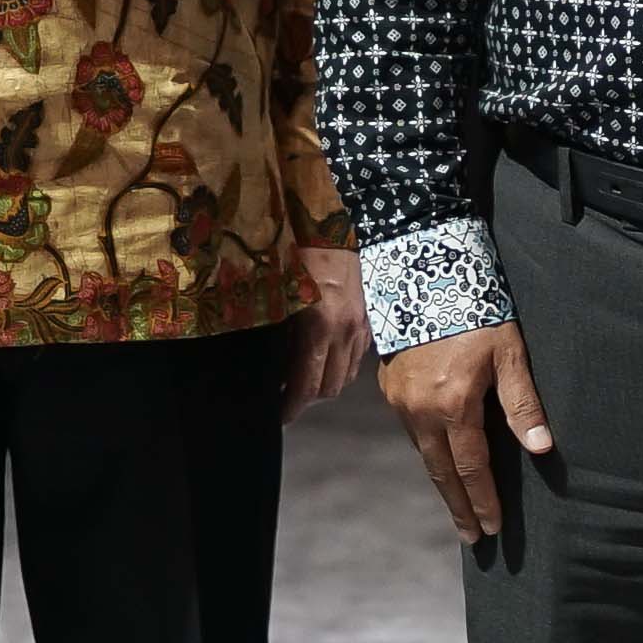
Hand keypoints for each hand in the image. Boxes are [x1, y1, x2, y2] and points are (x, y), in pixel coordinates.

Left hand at [281, 242, 372, 423]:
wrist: (328, 225)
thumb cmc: (295, 255)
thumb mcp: (279, 296)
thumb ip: (280, 335)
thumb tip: (275, 369)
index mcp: (319, 327)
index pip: (308, 385)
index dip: (292, 406)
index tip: (279, 416)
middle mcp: (345, 331)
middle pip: (331, 387)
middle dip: (308, 399)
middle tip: (287, 397)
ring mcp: (360, 325)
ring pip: (346, 375)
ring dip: (325, 384)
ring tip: (303, 379)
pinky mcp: (368, 318)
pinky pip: (356, 356)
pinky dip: (340, 365)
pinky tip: (323, 358)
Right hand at [381, 321, 551, 541]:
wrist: (422, 270)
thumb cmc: (476, 309)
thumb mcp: (509, 352)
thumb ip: (523, 403)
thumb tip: (542, 448)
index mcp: (453, 405)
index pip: (471, 468)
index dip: (483, 500)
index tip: (493, 528)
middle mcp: (421, 410)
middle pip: (441, 473)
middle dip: (458, 507)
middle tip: (472, 538)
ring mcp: (401, 400)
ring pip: (424, 454)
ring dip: (442, 482)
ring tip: (459, 506)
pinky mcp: (390, 387)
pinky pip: (412, 431)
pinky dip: (428, 453)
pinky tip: (440, 461)